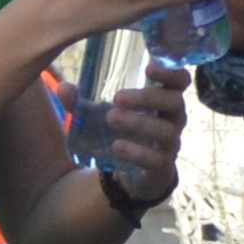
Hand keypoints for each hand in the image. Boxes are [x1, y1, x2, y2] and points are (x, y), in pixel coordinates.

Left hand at [93, 68, 188, 202]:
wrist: (133, 176)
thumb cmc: (123, 133)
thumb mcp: (102, 116)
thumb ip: (83, 103)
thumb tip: (62, 87)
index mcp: (164, 101)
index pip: (180, 81)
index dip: (171, 73)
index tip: (148, 67)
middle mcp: (173, 120)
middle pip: (174, 103)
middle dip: (147, 98)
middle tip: (117, 98)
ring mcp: (171, 145)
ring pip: (166, 131)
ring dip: (138, 123)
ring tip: (110, 118)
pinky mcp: (162, 168)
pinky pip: (157, 159)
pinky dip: (136, 152)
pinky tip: (117, 147)